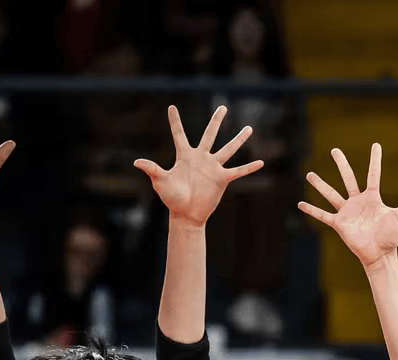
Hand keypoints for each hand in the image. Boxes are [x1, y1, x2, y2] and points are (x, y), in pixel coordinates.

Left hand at [135, 105, 262, 226]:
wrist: (186, 214)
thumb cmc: (171, 198)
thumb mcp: (161, 182)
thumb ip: (152, 169)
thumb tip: (137, 162)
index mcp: (185, 156)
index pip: (179, 134)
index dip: (175, 121)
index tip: (171, 107)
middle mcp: (201, 158)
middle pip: (210, 135)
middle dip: (216, 121)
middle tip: (223, 107)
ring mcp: (213, 167)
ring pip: (228, 149)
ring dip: (238, 140)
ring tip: (249, 129)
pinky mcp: (222, 179)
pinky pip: (238, 171)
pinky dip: (249, 168)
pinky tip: (261, 162)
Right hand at [298, 143, 397, 268]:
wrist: (379, 254)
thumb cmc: (391, 237)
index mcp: (372, 198)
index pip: (373, 174)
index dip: (375, 160)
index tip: (376, 144)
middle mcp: (358, 202)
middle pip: (348, 178)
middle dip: (341, 164)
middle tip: (334, 150)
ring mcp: (347, 212)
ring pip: (331, 194)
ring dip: (320, 185)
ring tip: (309, 174)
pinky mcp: (339, 224)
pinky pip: (323, 215)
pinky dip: (312, 210)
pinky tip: (300, 203)